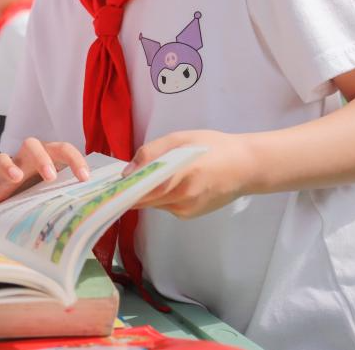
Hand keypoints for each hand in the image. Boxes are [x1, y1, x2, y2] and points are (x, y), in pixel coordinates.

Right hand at [0, 138, 90, 213]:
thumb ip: (78, 192)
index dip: (76, 161)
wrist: (18, 197)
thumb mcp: (61, 188)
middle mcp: (26, 158)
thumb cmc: (46, 190)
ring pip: (1, 158)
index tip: (85, 179)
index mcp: (48, 155)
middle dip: (41, 158)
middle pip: (31, 144)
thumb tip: (107, 206)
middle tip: (49, 177)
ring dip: (8, 167)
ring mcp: (6, 171)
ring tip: (15, 180)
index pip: (63, 149)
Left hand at [125, 130, 258, 218]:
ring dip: (147, 193)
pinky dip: (161, 196)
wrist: (246, 167)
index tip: (108, 185)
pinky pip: (166, 206)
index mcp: (180, 175)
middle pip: (144, 199)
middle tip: (120, 180)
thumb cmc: (213, 147)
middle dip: (131, 190)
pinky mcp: (189, 215)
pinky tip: (170, 183)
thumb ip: (151, 153)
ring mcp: (186, 209)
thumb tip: (127, 172)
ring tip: (147, 176)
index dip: (123, 189)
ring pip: (154, 203)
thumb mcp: (180, 139)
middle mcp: (182, 197)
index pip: (142, 189)